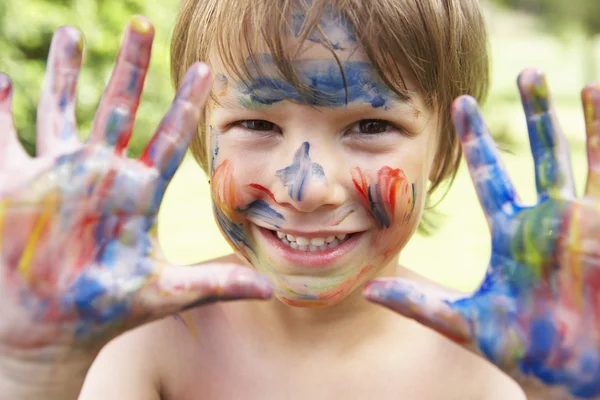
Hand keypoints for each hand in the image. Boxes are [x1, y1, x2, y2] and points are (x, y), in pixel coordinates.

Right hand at [0, 16, 271, 389]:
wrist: (51, 329)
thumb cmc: (107, 310)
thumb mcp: (165, 292)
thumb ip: (217, 285)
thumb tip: (272, 289)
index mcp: (137, 193)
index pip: (168, 137)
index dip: (187, 104)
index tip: (206, 69)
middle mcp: (101, 174)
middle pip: (119, 108)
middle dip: (131, 67)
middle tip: (143, 24)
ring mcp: (58, 174)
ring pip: (63, 109)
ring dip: (67, 73)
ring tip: (74, 32)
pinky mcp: (16, 185)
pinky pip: (2, 135)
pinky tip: (1, 75)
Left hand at [363, 69, 599, 398]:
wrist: (577, 374)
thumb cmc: (527, 351)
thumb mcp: (468, 323)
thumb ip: (420, 305)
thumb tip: (368, 291)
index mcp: (511, 233)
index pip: (489, 174)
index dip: (476, 140)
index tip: (459, 103)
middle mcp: (545, 219)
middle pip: (537, 154)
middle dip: (532, 114)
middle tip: (523, 71)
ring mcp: (581, 221)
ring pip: (576, 158)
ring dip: (572, 119)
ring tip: (563, 78)